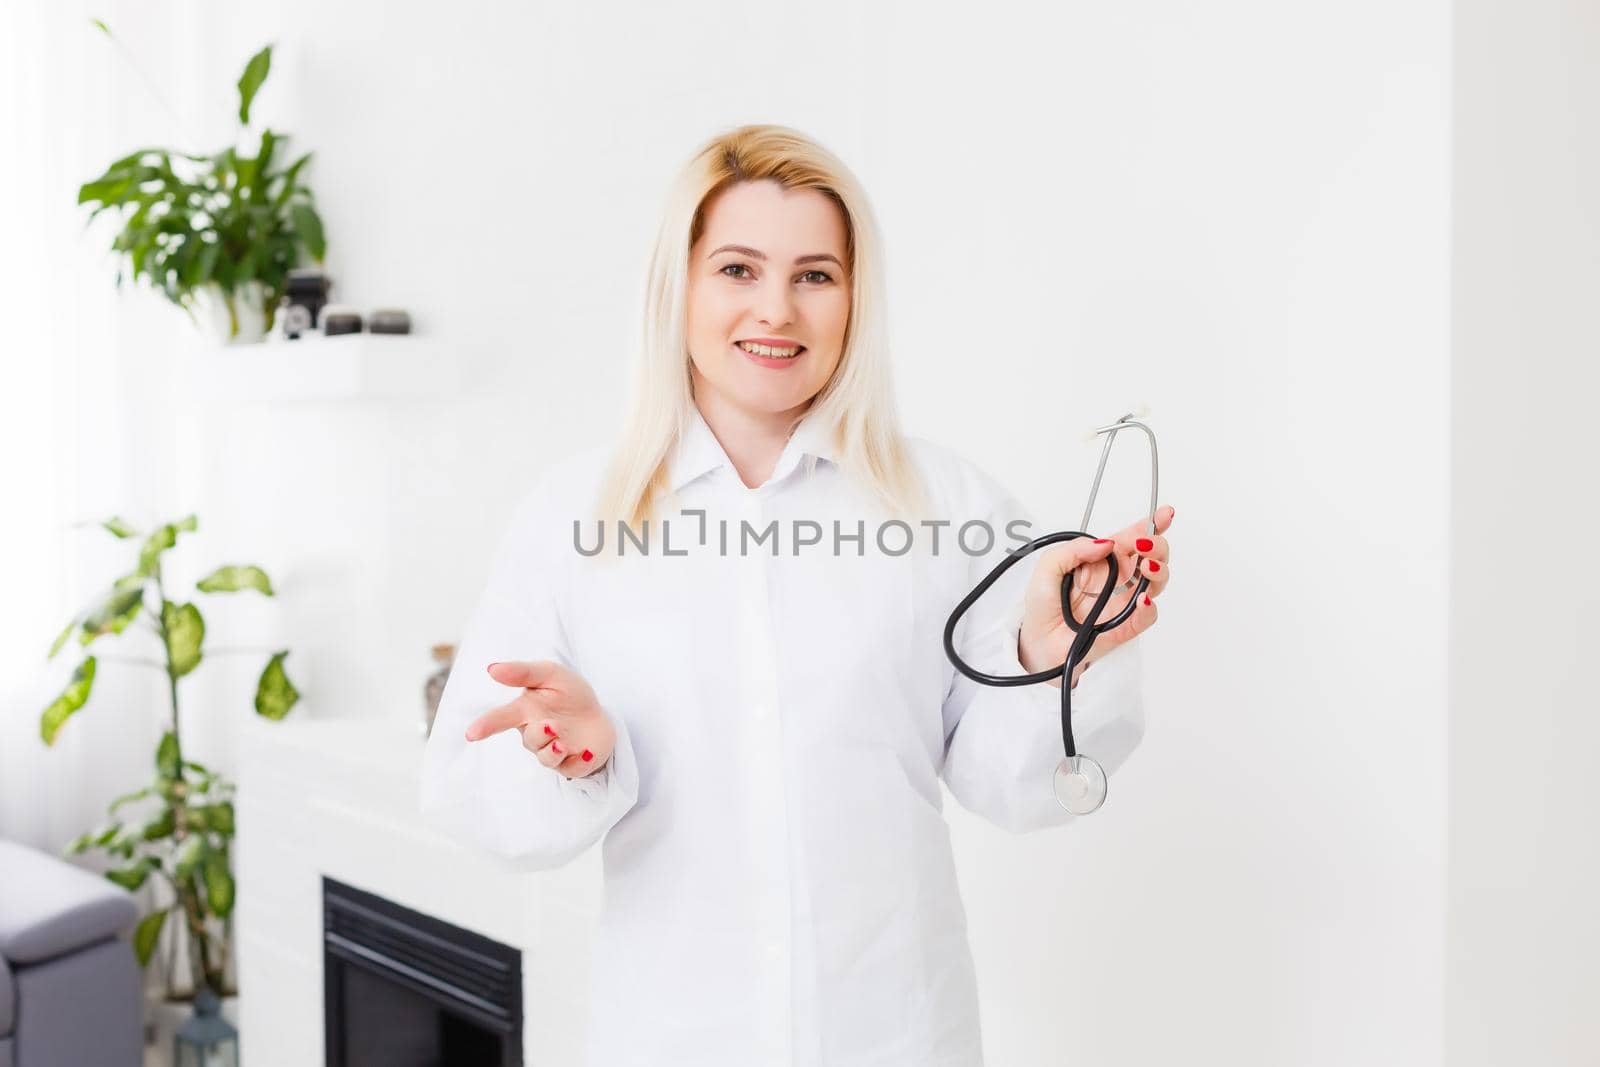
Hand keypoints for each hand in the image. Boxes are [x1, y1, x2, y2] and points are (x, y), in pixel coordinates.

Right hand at [464, 660, 615, 778]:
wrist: (599, 713)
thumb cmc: (569, 693)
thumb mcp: (550, 674)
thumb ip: (523, 672)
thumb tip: (492, 669)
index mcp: (525, 711)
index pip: (501, 718)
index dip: (486, 725)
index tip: (471, 734)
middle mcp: (535, 734)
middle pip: (530, 739)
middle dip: (540, 734)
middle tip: (552, 725)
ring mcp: (552, 751)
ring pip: (546, 758)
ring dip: (554, 751)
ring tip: (563, 743)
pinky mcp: (571, 764)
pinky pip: (572, 768)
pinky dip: (579, 762)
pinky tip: (586, 751)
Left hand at [1019, 505, 1174, 686]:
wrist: (1039, 641)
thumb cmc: (1043, 605)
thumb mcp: (1049, 567)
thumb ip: (1074, 549)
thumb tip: (1106, 543)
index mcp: (1102, 561)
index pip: (1131, 539)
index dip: (1150, 525)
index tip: (1164, 514)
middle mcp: (1118, 578)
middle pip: (1151, 556)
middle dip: (1156, 545)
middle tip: (1145, 546)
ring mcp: (1124, 601)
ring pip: (1157, 582)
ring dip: (1159, 570)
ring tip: (1146, 566)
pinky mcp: (1126, 626)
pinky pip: (1147, 615)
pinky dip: (1150, 606)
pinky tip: (1142, 598)